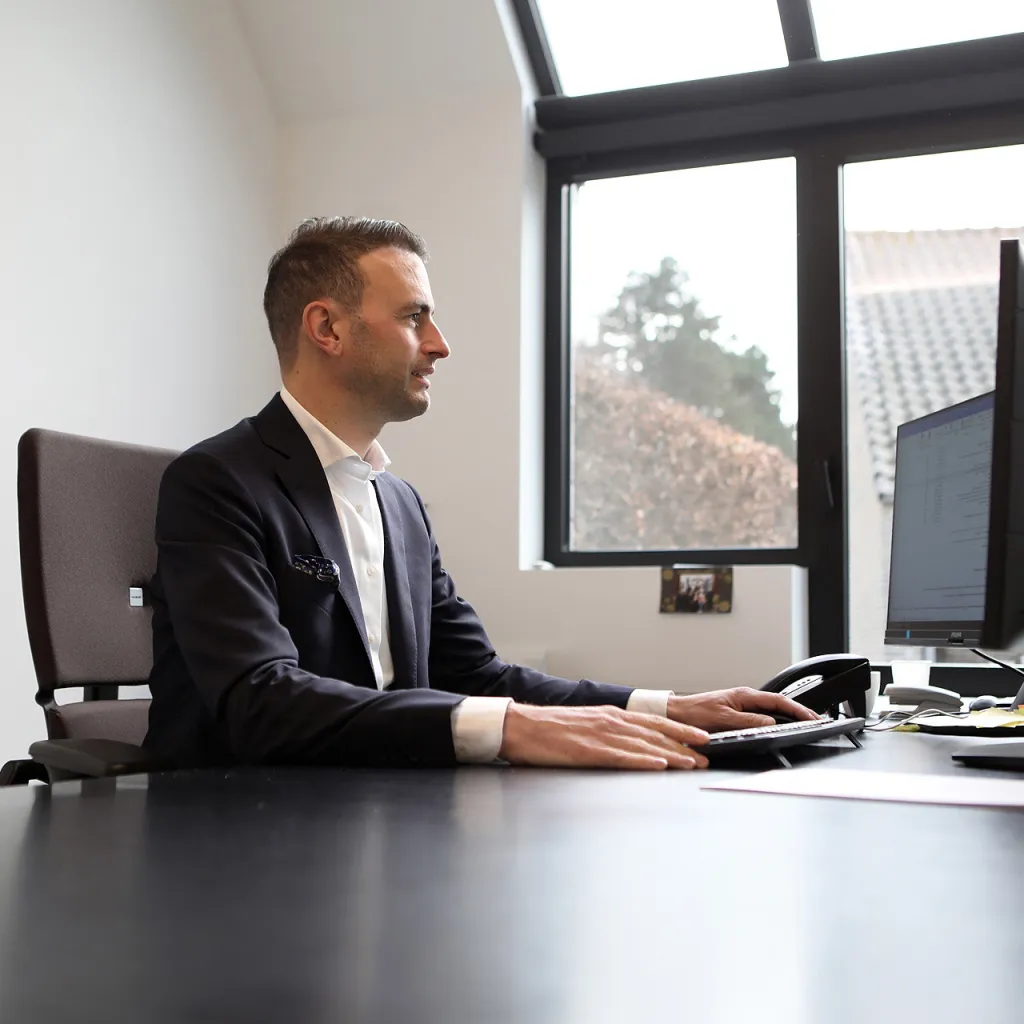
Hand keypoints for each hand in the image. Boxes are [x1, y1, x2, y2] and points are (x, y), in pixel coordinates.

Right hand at [498, 703, 709, 770]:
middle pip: (655, 733)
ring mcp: (600, 735)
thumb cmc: (546, 729)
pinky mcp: (588, 751)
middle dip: (684, 745)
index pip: (653, 723)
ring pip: (644, 745)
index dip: (680, 731)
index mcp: (608, 716)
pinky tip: (659, 766)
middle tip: (706, 755)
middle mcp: (609, 721)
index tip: (701, 738)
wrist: (519, 725)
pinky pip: (621, 757)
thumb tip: (625, 744)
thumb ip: (605, 732)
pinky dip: (643, 761)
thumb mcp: (583, 724)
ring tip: (692, 763)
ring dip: (672, 754)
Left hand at [667, 688, 819, 732]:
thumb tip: (769, 722)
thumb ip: (747, 721)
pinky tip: (782, 724)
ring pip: (772, 708)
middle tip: (815, 720)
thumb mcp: (722, 719)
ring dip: (789, 714)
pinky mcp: (737, 711)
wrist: (678, 713)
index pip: (777, 701)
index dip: (796, 709)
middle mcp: (744, 697)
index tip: (811, 717)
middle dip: (798, 711)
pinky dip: (776, 718)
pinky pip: (762, 713)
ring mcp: (741, 704)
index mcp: (744, 695)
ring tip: (805, 722)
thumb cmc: (695, 713)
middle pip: (778, 703)